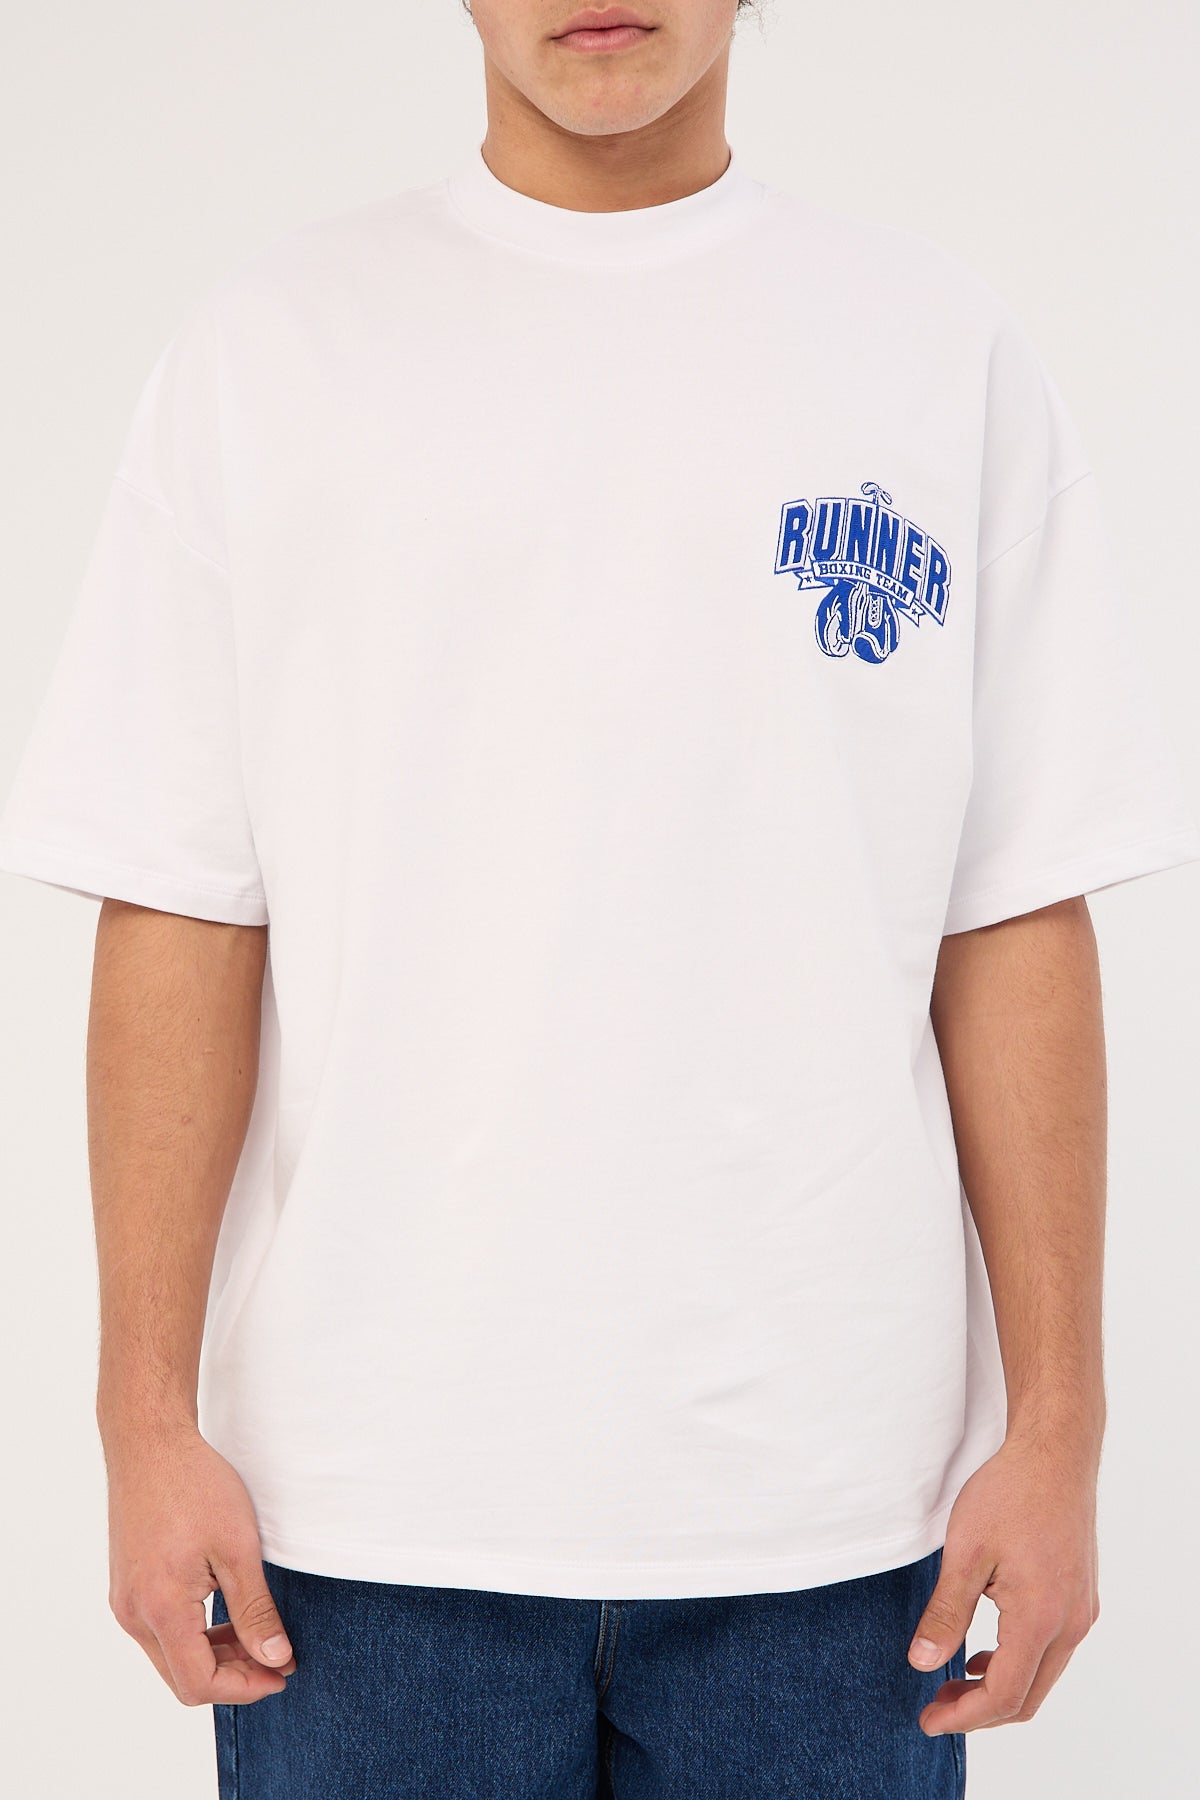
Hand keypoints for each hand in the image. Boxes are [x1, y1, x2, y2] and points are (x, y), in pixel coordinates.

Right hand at [102, 1423, 296, 1705]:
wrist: (149, 1443)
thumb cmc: (195, 1485)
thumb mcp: (238, 1548)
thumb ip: (255, 1610)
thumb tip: (275, 1658)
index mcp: (160, 1609)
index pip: (199, 1684)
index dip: (245, 1688)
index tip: (281, 1673)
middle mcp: (133, 1613)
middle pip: (182, 1677)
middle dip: (233, 1676)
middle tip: (277, 1656)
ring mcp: (125, 1600)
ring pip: (170, 1656)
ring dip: (213, 1655)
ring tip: (257, 1635)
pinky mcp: (126, 1585)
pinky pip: (159, 1630)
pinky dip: (194, 1634)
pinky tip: (225, 1613)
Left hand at [907, 1432, 1100, 1732]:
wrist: (1055, 1454)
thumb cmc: (1009, 1493)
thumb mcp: (965, 1552)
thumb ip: (946, 1612)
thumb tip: (922, 1663)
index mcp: (1041, 1617)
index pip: (1004, 1695)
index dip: (964, 1717)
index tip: (928, 1721)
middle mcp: (1071, 1624)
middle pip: (1027, 1697)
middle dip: (980, 1711)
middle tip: (936, 1705)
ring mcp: (1081, 1612)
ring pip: (1042, 1676)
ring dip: (1000, 1688)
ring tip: (955, 1681)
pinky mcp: (1081, 1598)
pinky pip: (1052, 1652)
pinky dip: (1019, 1663)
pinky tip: (985, 1650)